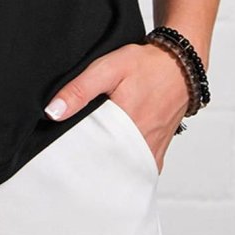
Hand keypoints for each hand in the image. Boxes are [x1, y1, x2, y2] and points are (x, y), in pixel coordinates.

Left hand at [43, 42, 189, 173]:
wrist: (179, 65)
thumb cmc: (147, 65)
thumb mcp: (108, 68)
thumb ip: (80, 89)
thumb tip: (54, 111)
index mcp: (127, 125)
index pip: (92, 153)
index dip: (74, 154)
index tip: (61, 153)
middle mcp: (142, 143)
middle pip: (107, 165)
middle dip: (88, 164)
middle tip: (71, 158)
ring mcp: (152, 150)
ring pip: (123, 169)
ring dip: (106, 166)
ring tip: (88, 159)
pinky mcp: (157, 151)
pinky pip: (137, 167)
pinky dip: (124, 165)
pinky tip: (111, 158)